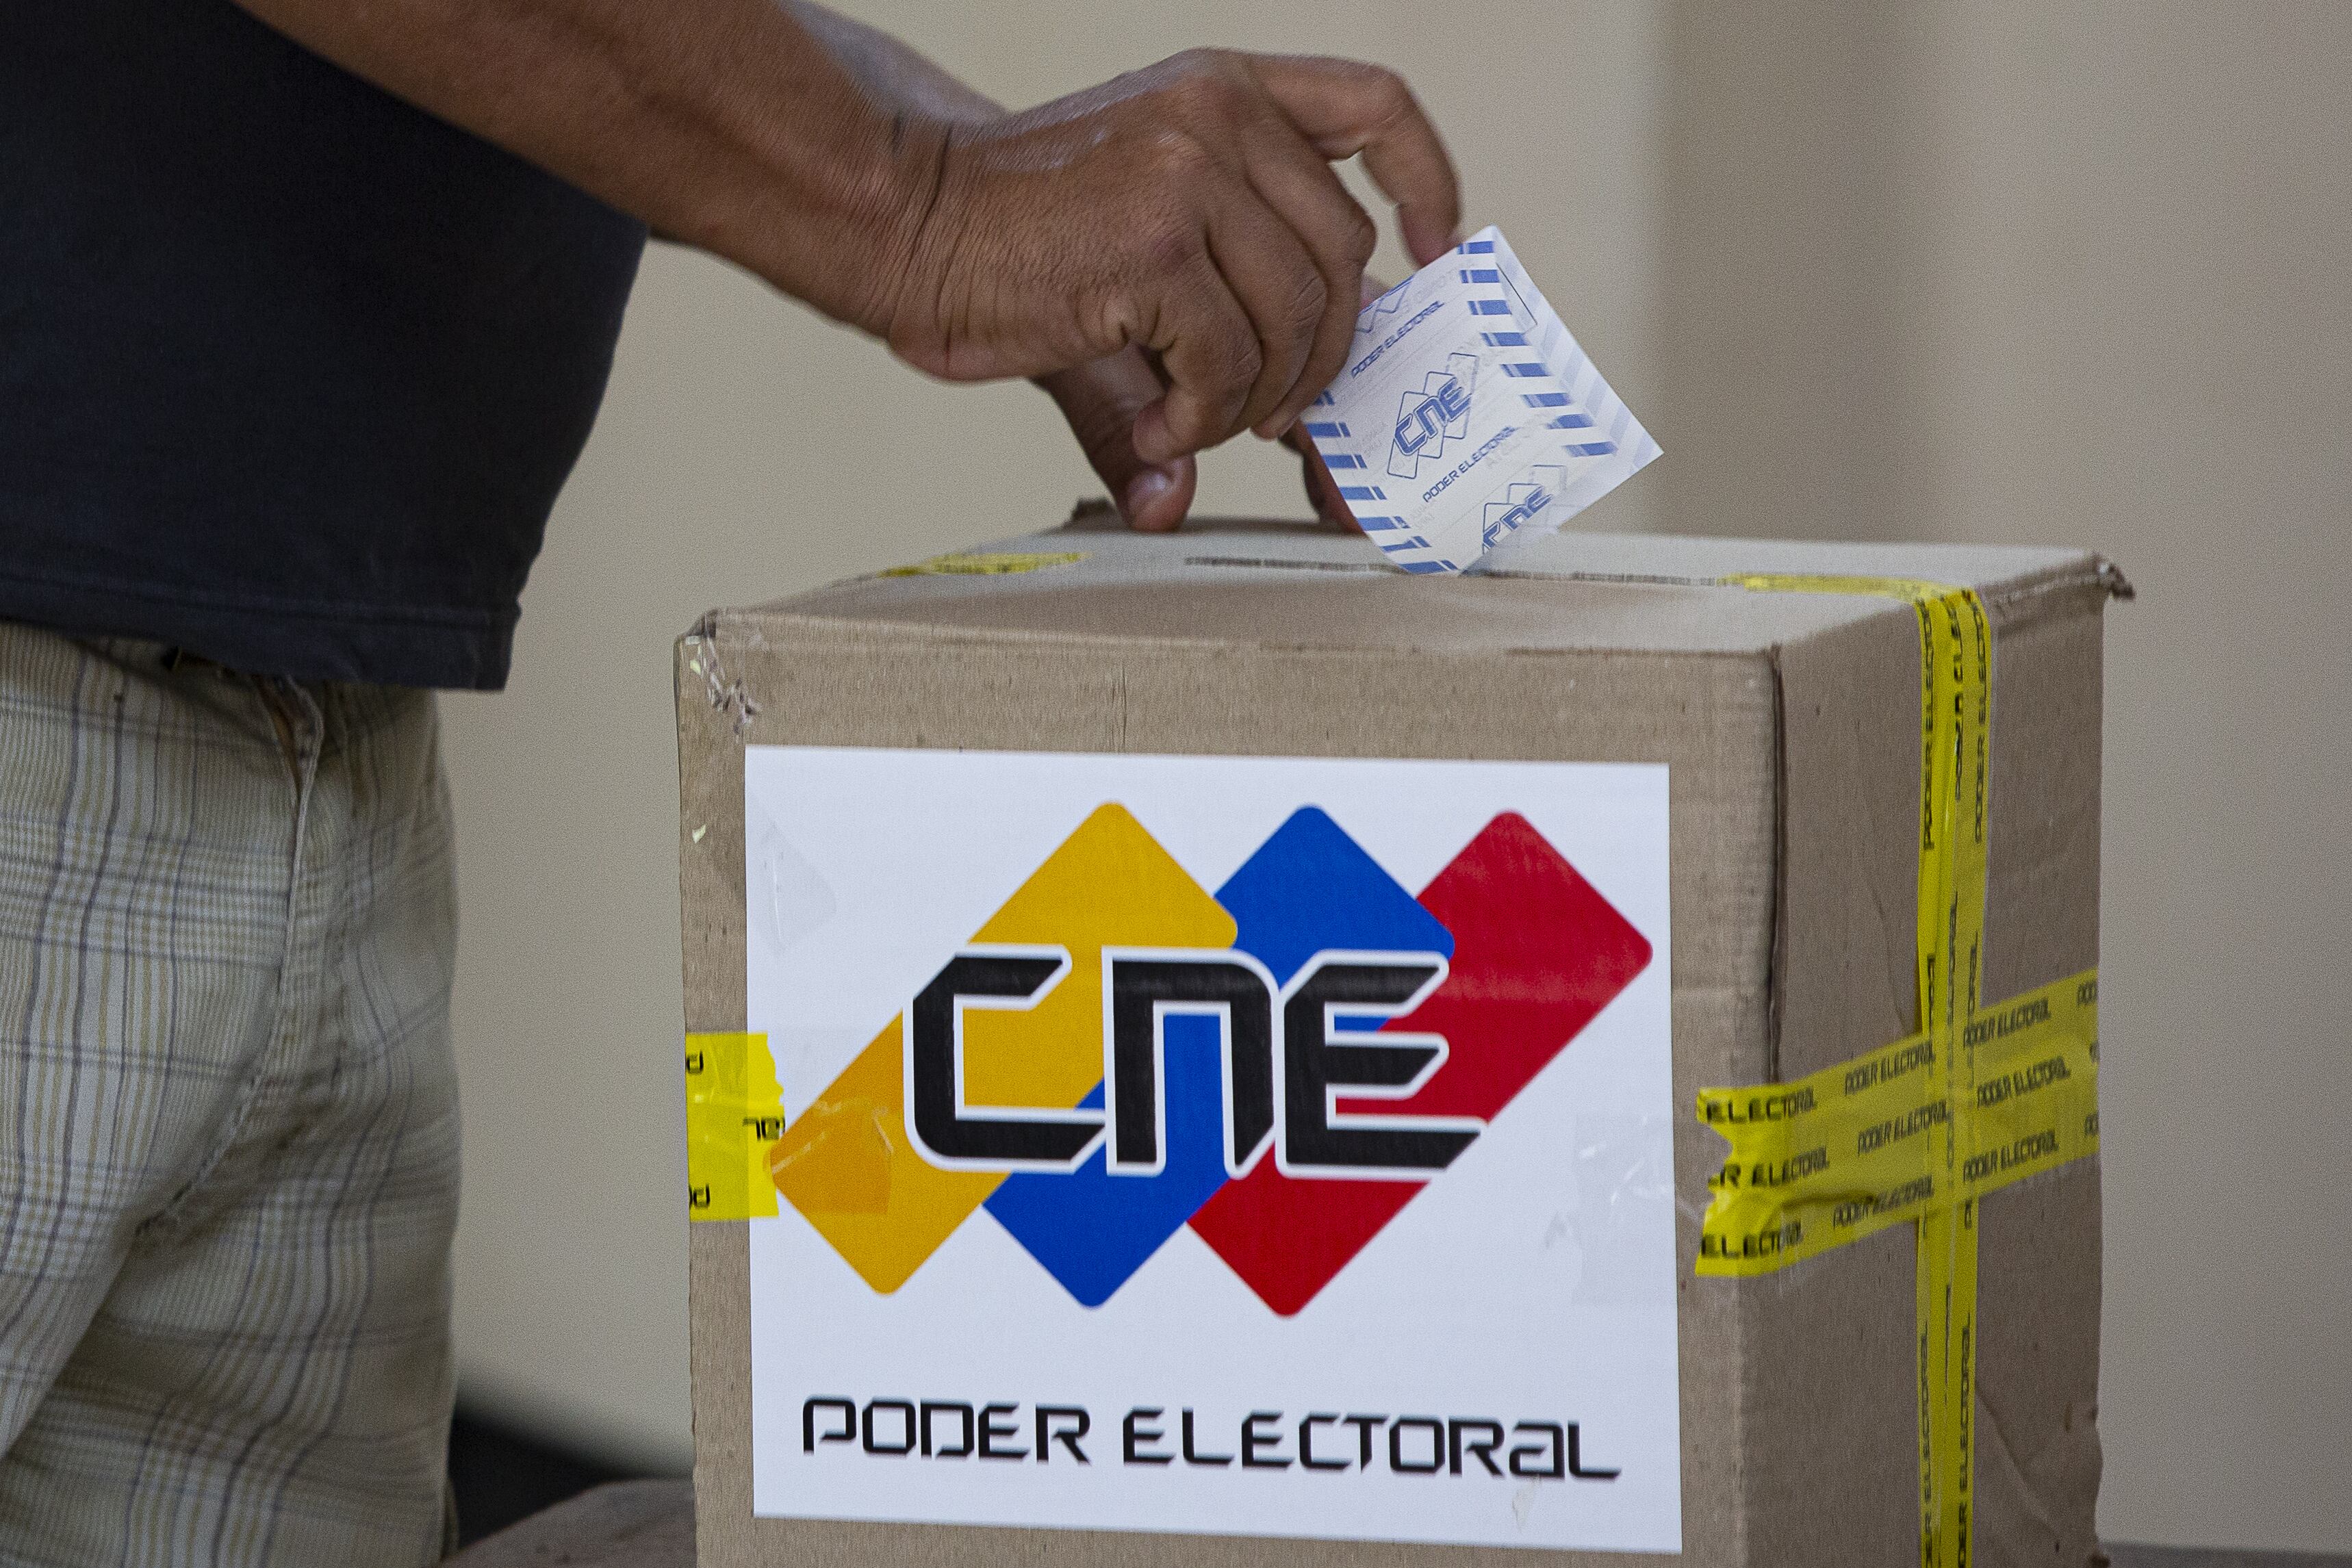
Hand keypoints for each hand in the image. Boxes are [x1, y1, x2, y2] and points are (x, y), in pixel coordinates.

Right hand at [873, 50, 1459, 467]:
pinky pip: (1232, 359)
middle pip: (1345, 256)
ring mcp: (1190, 171)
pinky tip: (1150, 419)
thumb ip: (1193, 362)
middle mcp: (1220, 116)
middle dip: (1318, 359)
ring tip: (1184, 415)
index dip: (1427, 183)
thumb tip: (1179, 499)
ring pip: (1299, 317)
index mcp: (1227, 96)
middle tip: (1259, 410)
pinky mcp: (1155, 239)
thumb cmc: (1006, 238)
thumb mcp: (1130, 277)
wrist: (898, 221)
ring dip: (1254, 398)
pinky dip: (1201, 416)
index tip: (1431, 257)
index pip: (1374, 107)